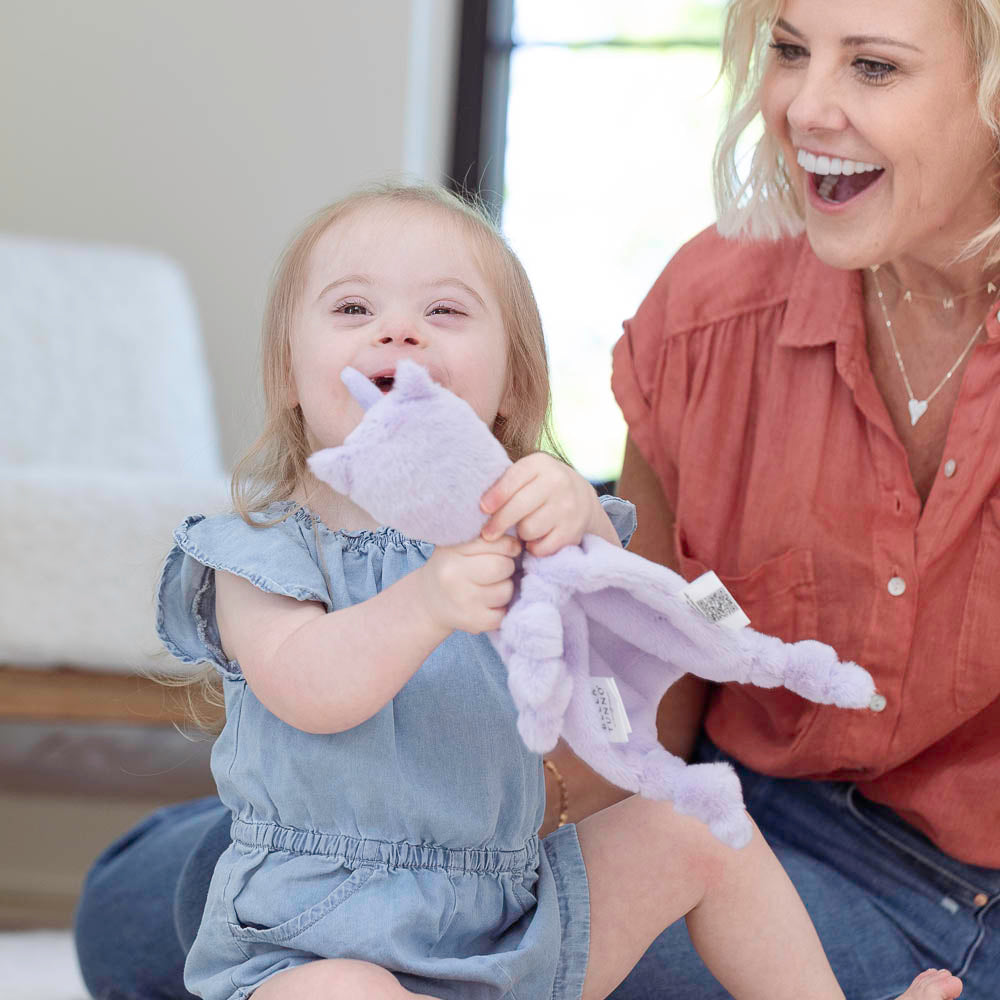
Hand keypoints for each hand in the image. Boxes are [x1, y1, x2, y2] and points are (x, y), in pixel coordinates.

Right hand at [418, 534, 521, 634]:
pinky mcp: (476, 624)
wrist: (427, 604)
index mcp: (452, 560)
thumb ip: (484, 540)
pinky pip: (505, 613)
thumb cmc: (446, 568)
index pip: (496, 546)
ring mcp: (466, 607)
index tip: (503, 549)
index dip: (505, 547)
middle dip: (505, 565)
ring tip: (489, 585)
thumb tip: (517, 545)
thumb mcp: (456, 547)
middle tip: (494, 568)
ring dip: (504, 586)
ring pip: (507, 590)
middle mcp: (457, 585)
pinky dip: (500, 606)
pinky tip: (487, 601)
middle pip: (503, 568)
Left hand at [479, 452, 613, 556]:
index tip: (482, 509)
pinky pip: (542, 547)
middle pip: (518, 508)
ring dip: (521, 534)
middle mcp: (557, 482)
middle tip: (487, 533)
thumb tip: (473, 502)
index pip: (513, 480)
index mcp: (540, 464)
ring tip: (523, 528)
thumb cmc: (540, 486)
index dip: (495, 496)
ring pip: (528, 529)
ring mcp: (568, 507)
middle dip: (498, 523)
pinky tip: (536, 539)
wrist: (582, 497)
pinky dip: (534, 547)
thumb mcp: (527, 474)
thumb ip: (505, 482)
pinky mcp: (573, 530)